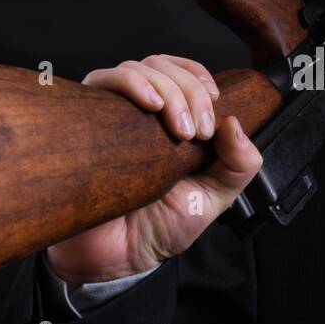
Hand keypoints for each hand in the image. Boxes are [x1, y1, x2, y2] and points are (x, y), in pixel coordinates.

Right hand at [44, 54, 262, 287]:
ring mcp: (111, 113)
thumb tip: (235, 123)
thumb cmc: (160, 227)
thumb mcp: (214, 198)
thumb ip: (238, 165)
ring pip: (136, 68)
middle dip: (189, 91)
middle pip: (162, 67)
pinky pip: (102, 81)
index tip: (215, 111)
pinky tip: (149, 105)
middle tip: (197, 132)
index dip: (200, 80)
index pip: (184, 73)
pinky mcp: (86, 118)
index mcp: (171, 120)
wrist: (116, 257)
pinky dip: (132, 83)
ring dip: (167, 89)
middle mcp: (140, 111)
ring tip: (179, 130)